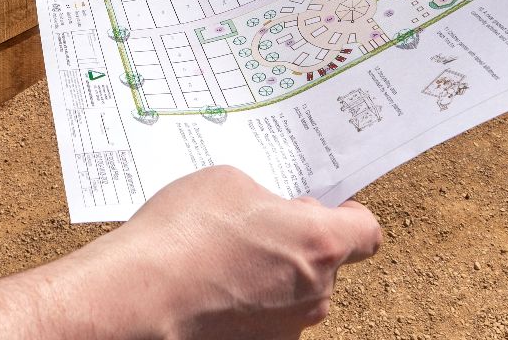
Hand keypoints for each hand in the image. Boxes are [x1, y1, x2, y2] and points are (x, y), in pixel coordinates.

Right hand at [84, 167, 382, 338]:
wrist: (140, 297)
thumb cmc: (184, 233)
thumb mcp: (228, 182)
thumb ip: (266, 199)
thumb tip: (273, 216)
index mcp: (319, 242)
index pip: (366, 232)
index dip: (347, 217)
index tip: (325, 211)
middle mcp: (316, 292)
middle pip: (326, 263)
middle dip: (297, 244)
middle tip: (252, 228)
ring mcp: (289, 328)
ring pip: (296, 294)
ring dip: (273, 276)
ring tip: (221, 260)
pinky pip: (268, 318)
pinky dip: (249, 305)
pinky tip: (211, 289)